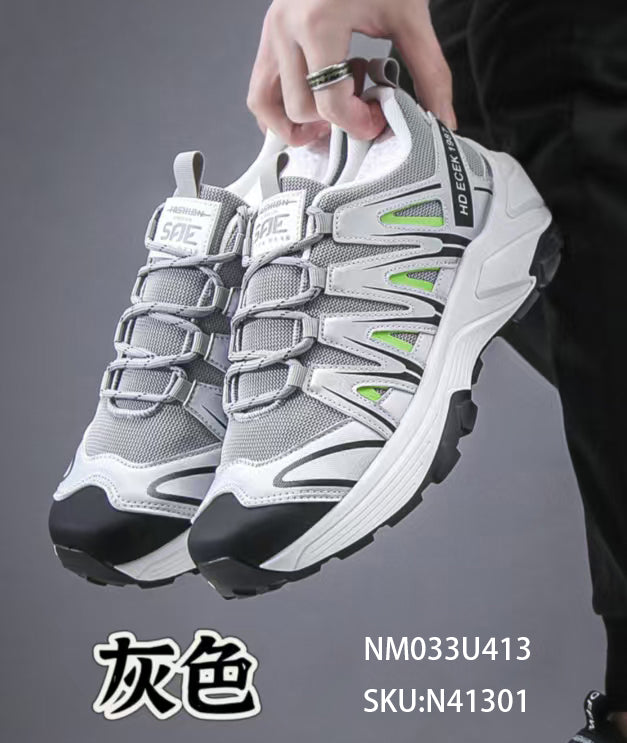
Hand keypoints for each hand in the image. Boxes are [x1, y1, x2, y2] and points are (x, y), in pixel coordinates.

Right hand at [247, 0, 455, 145]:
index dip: (358, 124)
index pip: (329, 102)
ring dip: (299, 122)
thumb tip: (443, 121)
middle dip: (334, 122)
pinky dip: (278, 111)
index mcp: (318, 21)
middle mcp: (285, 27)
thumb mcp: (409, 16)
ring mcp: (271, 32)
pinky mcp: (268, 36)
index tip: (378, 119)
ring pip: (265, 105)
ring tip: (331, 115)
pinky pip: (258, 90)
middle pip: (301, 108)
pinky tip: (311, 110)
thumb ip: (430, 72)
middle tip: (362, 106)